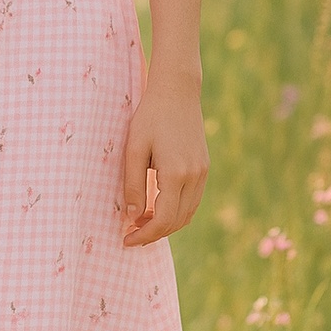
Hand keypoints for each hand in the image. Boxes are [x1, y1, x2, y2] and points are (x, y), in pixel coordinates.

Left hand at [121, 76, 208, 246]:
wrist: (177, 91)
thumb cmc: (150, 116)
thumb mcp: (134, 148)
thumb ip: (132, 184)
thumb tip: (131, 216)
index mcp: (176, 173)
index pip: (164, 220)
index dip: (145, 235)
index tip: (126, 239)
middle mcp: (194, 176)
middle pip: (177, 222)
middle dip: (154, 233)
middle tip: (130, 234)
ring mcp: (203, 173)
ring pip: (187, 214)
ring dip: (166, 224)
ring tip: (141, 222)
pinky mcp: (204, 167)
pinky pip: (192, 200)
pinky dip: (176, 211)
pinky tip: (157, 207)